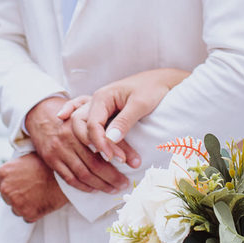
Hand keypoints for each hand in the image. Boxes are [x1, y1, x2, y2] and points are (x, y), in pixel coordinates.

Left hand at [0, 153, 67, 222]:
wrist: (64, 175)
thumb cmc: (48, 164)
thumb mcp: (27, 159)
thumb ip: (14, 169)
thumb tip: (11, 174)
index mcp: (4, 173)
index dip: (6, 186)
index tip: (14, 187)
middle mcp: (6, 188)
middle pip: (6, 198)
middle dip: (16, 195)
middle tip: (31, 189)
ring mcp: (16, 202)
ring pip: (16, 208)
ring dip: (24, 205)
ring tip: (38, 195)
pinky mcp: (27, 213)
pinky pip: (27, 217)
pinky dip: (34, 212)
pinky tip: (42, 202)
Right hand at [24, 96, 128, 192]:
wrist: (41, 115)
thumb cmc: (73, 113)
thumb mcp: (89, 105)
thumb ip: (107, 117)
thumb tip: (124, 133)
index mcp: (80, 121)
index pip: (102, 141)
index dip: (119, 152)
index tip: (133, 162)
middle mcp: (68, 136)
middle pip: (94, 162)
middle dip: (113, 175)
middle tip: (126, 182)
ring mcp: (59, 149)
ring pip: (83, 173)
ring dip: (101, 184)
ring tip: (114, 188)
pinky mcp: (52, 160)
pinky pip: (69, 178)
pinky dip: (83, 186)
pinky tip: (95, 189)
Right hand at [64, 69, 188, 164]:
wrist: (161, 81)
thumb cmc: (152, 88)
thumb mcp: (140, 104)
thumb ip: (125, 121)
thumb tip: (111, 139)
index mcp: (102, 97)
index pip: (92, 123)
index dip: (100, 142)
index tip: (111, 157)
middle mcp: (96, 104)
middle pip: (82, 128)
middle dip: (96, 145)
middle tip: (113, 159)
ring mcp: (100, 111)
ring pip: (89, 132)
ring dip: (101, 147)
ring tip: (123, 160)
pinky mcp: (107, 118)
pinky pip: (98, 132)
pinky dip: (103, 144)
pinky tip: (110, 153)